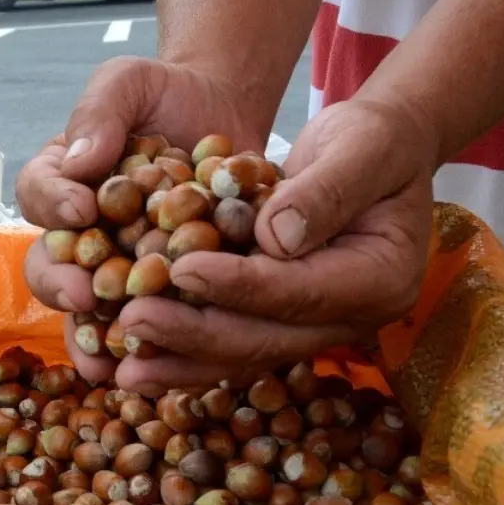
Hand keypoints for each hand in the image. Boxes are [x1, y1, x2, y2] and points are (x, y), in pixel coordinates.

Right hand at [16, 55, 270, 383]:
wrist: (222, 114)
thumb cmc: (163, 92)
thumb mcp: (126, 81)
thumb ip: (99, 113)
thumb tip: (77, 163)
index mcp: (57, 181)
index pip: (37, 194)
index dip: (53, 206)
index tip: (81, 211)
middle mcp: (74, 231)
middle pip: (48, 265)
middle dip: (63, 284)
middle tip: (86, 295)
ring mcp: (113, 264)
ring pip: (87, 309)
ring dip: (91, 337)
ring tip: (106, 358)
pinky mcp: (159, 288)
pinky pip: (145, 320)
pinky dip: (149, 346)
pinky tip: (159, 364)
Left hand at [109, 98, 434, 393]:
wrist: (377, 148)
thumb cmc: (373, 137)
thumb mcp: (361, 145)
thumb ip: (325, 190)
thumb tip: (273, 238)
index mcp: (380, 278)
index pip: (298, 291)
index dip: (237, 284)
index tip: (179, 268)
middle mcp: (351, 316)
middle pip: (265, 338)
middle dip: (194, 334)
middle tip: (132, 320)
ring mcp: (316, 325)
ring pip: (242, 352)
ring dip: (179, 360)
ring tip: (123, 367)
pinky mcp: (283, 320)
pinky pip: (230, 341)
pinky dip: (183, 351)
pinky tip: (135, 356)